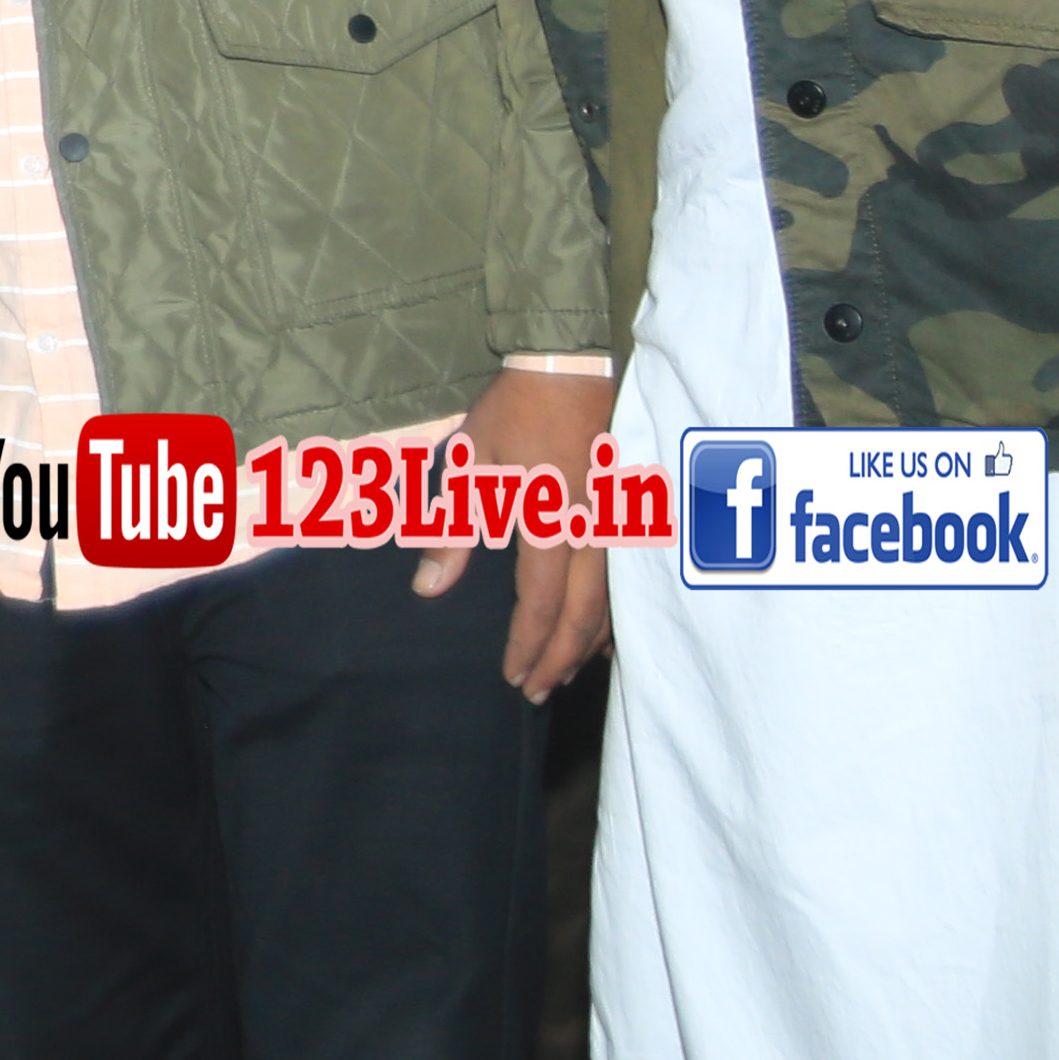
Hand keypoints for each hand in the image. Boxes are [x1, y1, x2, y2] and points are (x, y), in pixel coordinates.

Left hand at [414, 365, 618, 699]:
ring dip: (588, 645)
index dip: (528, 645)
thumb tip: (429, 587)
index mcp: (550, 519)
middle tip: (537, 693)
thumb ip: (450, 529)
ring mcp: (618, 522)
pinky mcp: (629, 513)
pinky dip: (613, 615)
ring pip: (612, 602)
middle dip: (560, 660)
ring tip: (563, 675)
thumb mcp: (469, 464)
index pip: (543, 602)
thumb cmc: (514, 412)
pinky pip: (627, 580)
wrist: (571, 366)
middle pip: (584, 615)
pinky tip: (604, 638)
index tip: (511, 676)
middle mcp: (592, 530)